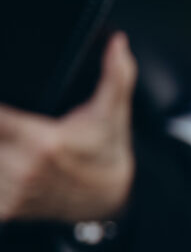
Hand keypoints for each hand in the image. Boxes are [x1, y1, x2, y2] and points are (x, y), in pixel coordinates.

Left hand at [0, 33, 136, 222]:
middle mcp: (24, 169)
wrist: (113, 198)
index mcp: (43, 141)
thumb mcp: (114, 111)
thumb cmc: (106, 149)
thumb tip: (118, 42)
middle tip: (3, 122)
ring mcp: (13, 193)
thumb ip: (115, 74)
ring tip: (4, 136)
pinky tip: (4, 159)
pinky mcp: (7, 209)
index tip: (3, 106)